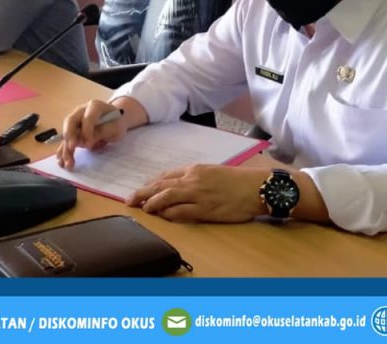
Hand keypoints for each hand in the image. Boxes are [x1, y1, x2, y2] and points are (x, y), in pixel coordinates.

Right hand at [56, 99, 128, 170]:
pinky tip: (62, 162)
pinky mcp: (73, 131)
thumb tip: (88, 141)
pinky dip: (63, 151)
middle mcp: (81, 111)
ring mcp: (76, 121)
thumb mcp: (116, 127)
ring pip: (67, 134)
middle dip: (70, 136)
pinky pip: (66, 141)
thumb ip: (103, 131)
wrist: (115, 120)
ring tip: (68, 164)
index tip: (89, 145)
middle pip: (70, 121)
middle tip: (71, 148)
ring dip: (66, 149)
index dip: (87, 131)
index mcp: (94, 106)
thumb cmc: (116, 122)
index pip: (87, 117)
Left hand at [126, 165, 268, 222]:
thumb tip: (178, 186)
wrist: (256, 187)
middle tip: (130, 200)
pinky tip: (162, 216)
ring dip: (152, 203)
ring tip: (142, 209)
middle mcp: (193, 180)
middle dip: (143, 193)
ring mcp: (198, 195)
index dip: (150, 184)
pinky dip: (169, 214)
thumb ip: (195, 178)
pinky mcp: (205, 210)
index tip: (141, 190)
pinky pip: (181, 212)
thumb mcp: (213, 172)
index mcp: (195, 170)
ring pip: (166, 198)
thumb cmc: (238, 180)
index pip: (166, 176)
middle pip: (160, 186)